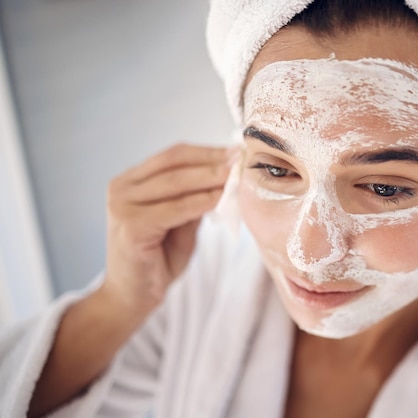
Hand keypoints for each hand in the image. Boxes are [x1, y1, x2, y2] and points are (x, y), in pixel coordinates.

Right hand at [103, 143, 235, 313]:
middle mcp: (121, 188)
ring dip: (210, 178)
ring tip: (236, 176)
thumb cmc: (158, 258)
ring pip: (176, 183)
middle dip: (212, 161)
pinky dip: (201, 202)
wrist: (132, 297)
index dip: (207, 151)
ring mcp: (123, 206)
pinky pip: (176, 208)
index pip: (173, 155)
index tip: (236, 151)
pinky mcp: (132, 227)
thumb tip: (227, 174)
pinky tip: (221, 199)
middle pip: (174, 163)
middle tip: (241, 159)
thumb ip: (194, 198)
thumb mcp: (180, 221)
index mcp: (130, 181)